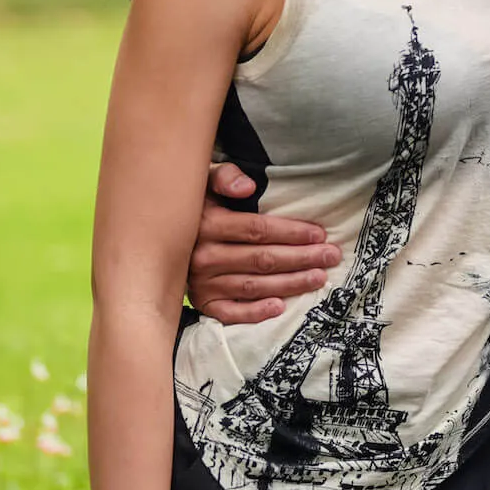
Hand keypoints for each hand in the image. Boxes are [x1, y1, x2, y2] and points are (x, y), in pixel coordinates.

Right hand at [187, 163, 342, 323]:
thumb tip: (247, 187)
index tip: (319, 234)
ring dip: (290, 283)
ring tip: (318, 277)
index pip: (258, 230)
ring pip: (254, 285)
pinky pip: (230, 313)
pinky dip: (255, 312)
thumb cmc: (195, 204)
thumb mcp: (204, 181)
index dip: (291, 233)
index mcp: (207, 224)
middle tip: (331, 256)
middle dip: (301, 258)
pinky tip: (280, 307)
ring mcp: (201, 283)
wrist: (159, 236)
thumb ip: (224, 177)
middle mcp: (203, 256)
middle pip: (262, 259)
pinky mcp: (201, 303)